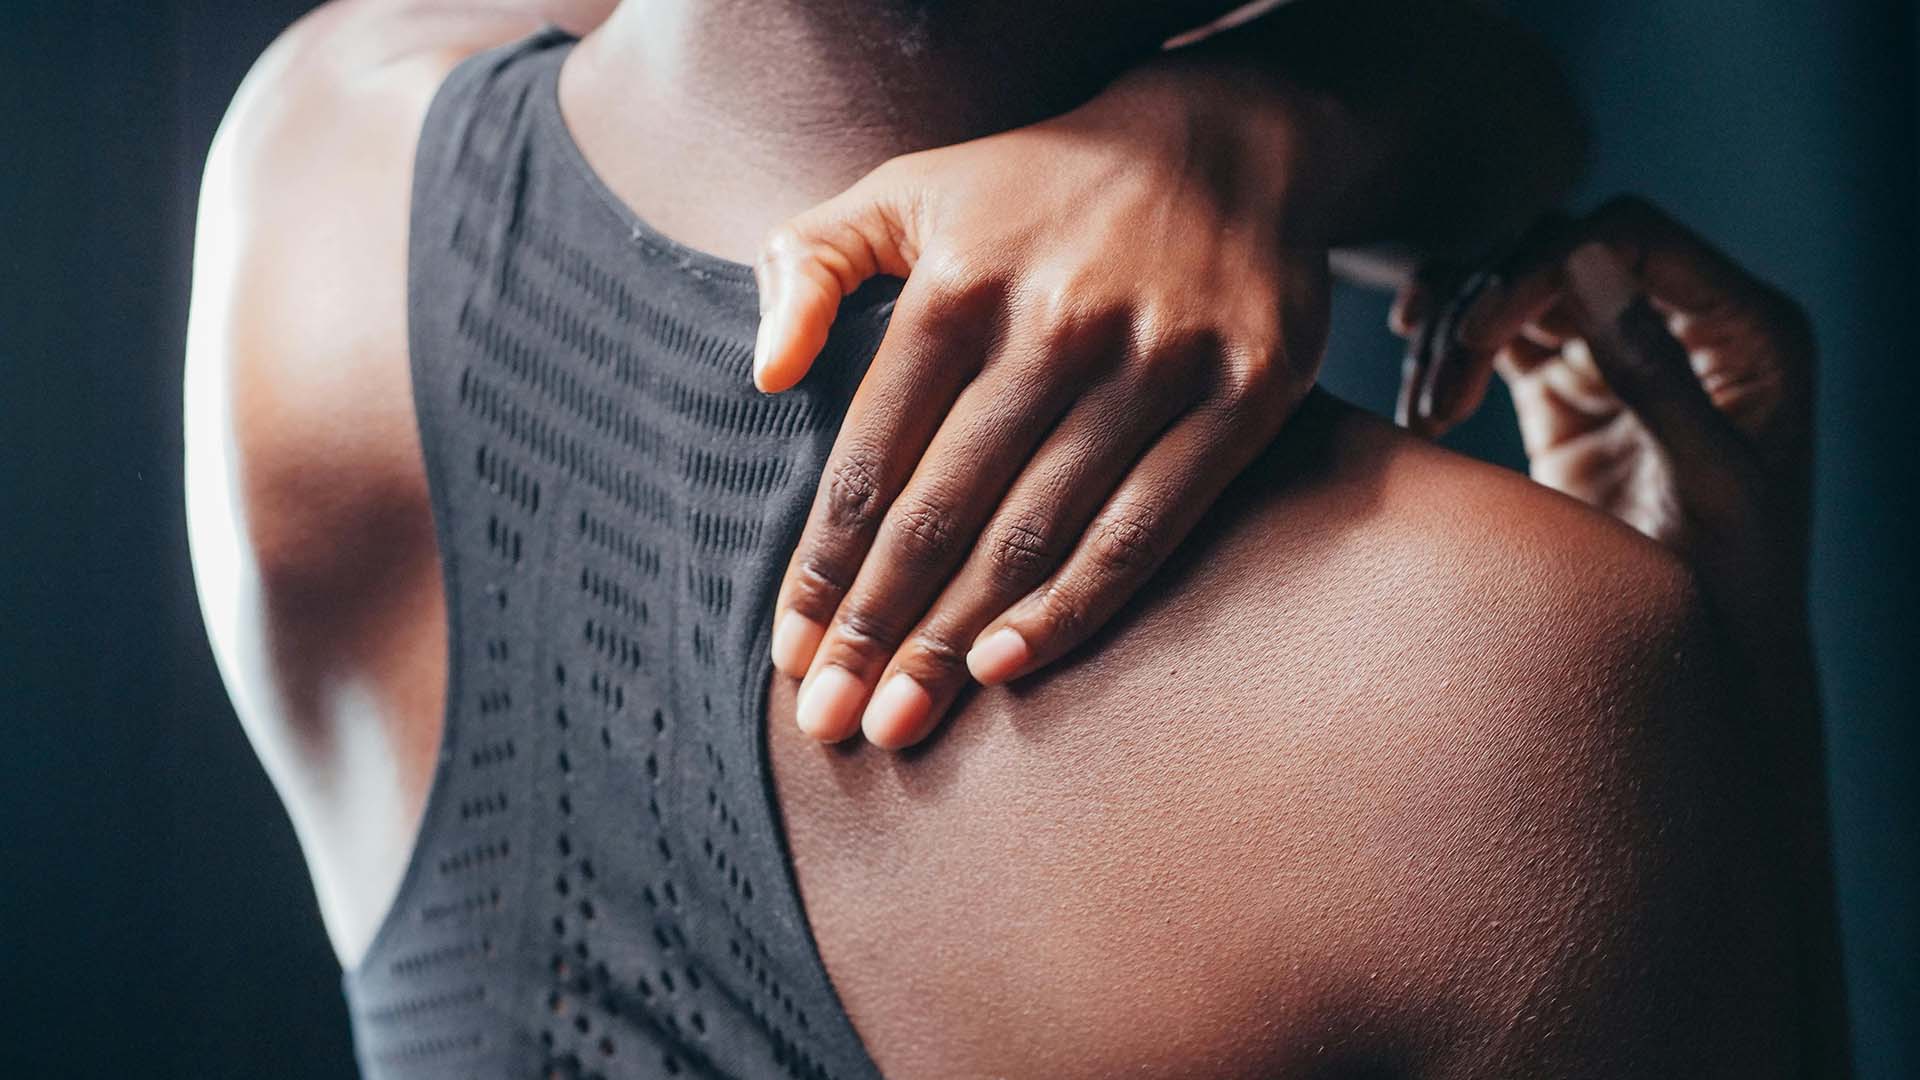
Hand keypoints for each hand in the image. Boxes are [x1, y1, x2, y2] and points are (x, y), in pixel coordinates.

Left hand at [753, 72, 1330, 748]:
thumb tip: (766, 375)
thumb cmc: (1039, 189)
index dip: (824, 562)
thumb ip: (811, 261)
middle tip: (829, 722)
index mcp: (960, 280)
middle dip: (876, 628)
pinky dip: (1077, 604)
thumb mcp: (908, 189)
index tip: (788, 650)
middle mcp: (1054, 323)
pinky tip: (1011, 668)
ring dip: (958, 640)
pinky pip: (1146, 525)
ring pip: (1036, 532)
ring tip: (899, 720)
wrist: (1228, 142)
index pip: (874, 453)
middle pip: (944, 510)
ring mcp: (1155, 362)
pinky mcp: (1244, 396)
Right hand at [1394, 197, 1814, 633]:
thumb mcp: (1709, 480)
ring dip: (1455, 336)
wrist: (1705, 662)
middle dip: (1486, 306)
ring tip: (1430, 417)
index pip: (1633, 238)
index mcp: (1747, 327)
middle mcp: (1686, 321)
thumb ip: (1656, 369)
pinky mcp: (1569, 387)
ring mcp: (1622, 350)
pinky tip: (1427, 414)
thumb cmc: (1732, 587)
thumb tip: (1585, 254)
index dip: (1543, 265)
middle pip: (1560, 249)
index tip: (1476, 335)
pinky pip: (1497, 340)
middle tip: (1441, 391)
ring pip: (1516, 287)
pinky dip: (1448, 361)